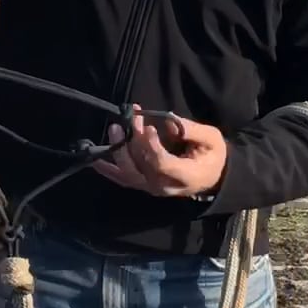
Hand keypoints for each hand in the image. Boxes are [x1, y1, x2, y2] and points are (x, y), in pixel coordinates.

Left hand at [93, 105, 226, 198]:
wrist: (212, 177)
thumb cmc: (212, 156)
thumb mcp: (212, 139)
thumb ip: (192, 130)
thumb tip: (170, 121)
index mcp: (185, 175)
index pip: (161, 164)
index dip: (151, 146)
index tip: (148, 126)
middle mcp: (165, 186)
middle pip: (142, 167)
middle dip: (133, 141)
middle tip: (131, 119)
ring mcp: (152, 188)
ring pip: (129, 173)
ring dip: (119, 150)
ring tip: (115, 128)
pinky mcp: (143, 184)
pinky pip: (123, 179)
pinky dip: (107, 169)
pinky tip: (94, 158)